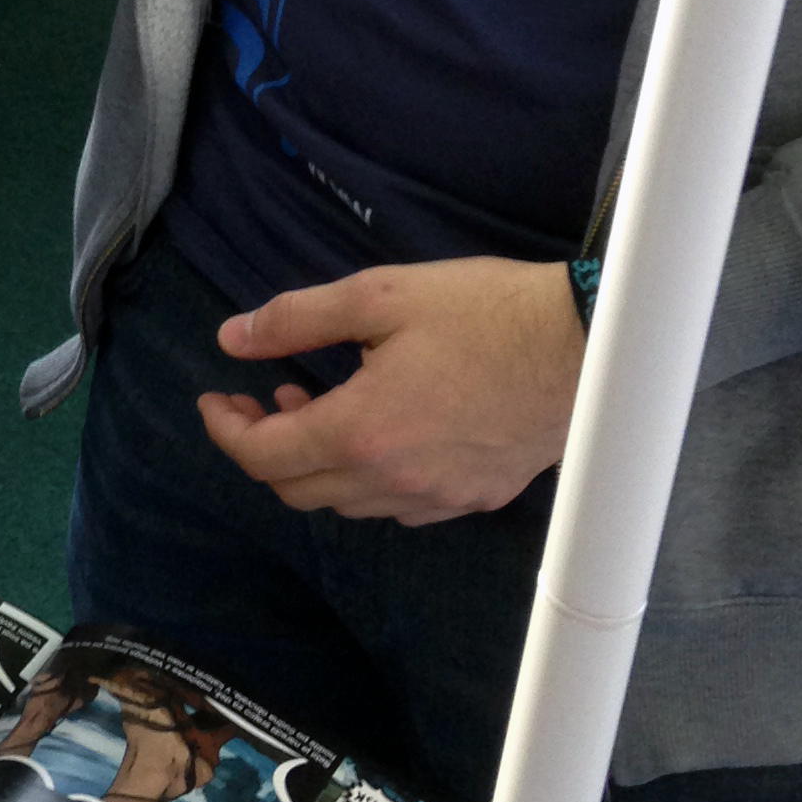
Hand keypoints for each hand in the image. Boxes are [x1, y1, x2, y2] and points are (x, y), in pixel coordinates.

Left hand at [197, 256, 584, 525]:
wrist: (586, 347)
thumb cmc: (485, 312)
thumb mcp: (379, 296)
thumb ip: (296, 319)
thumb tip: (232, 338)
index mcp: (361, 432)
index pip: (264, 457)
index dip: (226, 431)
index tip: (215, 399)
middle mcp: (393, 482)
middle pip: (296, 490)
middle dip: (262, 447)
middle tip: (256, 399)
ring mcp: (436, 499)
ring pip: (344, 503)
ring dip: (313, 461)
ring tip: (314, 400)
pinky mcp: (472, 498)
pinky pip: (394, 505)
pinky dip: (362, 476)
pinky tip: (375, 429)